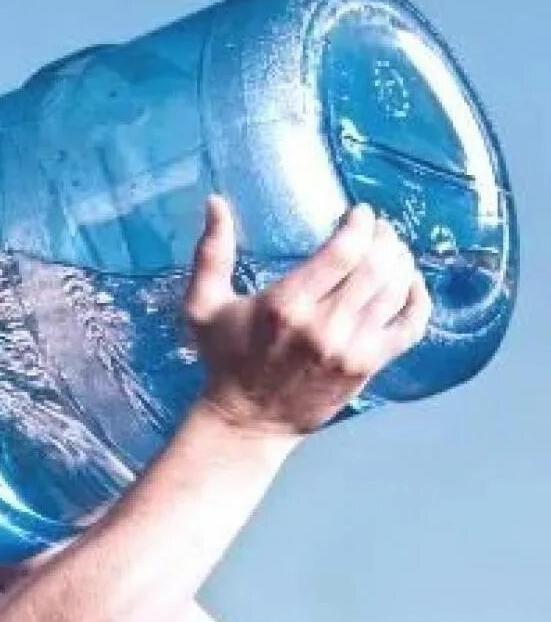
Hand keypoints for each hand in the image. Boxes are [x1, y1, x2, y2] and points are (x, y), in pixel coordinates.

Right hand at [185, 197, 431, 439]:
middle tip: (379, 228)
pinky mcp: (367, 367)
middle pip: (375, 267)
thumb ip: (211, 253)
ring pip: (395, 292)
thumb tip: (215, 202)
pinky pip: (409, 327)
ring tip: (393, 249)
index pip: (342, 252)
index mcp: (285, 305)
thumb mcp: (204, 305)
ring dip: (401, 262)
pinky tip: (411, 283)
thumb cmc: (224, 359)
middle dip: (384, 238)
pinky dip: (418, 300)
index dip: (360, 225)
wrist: (247, 420)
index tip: (359, 214)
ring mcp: (350, 348)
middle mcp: (323, 325)